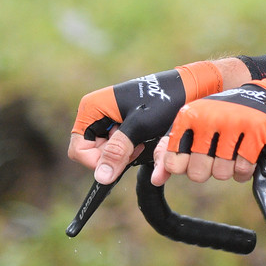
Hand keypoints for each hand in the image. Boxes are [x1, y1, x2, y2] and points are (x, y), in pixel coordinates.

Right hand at [68, 60, 222, 183]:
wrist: (186, 88)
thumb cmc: (163, 100)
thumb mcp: (139, 126)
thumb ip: (118, 151)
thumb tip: (101, 177)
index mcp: (91, 108)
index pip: (79, 149)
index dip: (98, 161)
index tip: (123, 158)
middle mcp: (95, 113)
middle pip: (92, 152)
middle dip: (114, 156)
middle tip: (137, 147)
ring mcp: (107, 119)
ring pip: (106, 152)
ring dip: (123, 153)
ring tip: (142, 141)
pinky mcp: (119, 124)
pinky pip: (116, 146)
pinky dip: (129, 149)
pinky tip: (143, 141)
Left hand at [156, 79, 265, 184]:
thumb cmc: (225, 116)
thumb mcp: (195, 127)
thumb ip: (171, 152)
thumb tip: (156, 179)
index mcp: (189, 115)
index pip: (173, 162)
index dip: (185, 166)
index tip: (195, 155)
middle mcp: (208, 118)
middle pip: (197, 174)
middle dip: (209, 170)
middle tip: (217, 154)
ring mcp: (233, 124)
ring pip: (221, 174)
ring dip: (229, 169)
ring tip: (233, 151)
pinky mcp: (255, 132)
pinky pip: (243, 170)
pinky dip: (245, 170)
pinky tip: (247, 155)